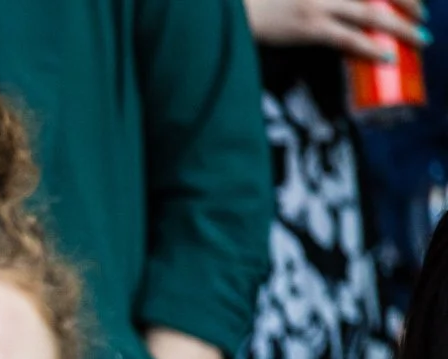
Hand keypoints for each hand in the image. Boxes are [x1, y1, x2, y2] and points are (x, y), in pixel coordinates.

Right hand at [244, 0, 426, 59]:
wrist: (235, 7)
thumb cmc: (265, 0)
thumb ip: (324, 0)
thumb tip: (347, 11)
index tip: (412, 0)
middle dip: (407, 4)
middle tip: (422, 17)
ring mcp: (321, 3)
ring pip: (372, 14)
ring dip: (400, 27)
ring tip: (417, 39)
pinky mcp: (310, 25)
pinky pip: (348, 37)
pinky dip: (369, 46)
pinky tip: (385, 54)